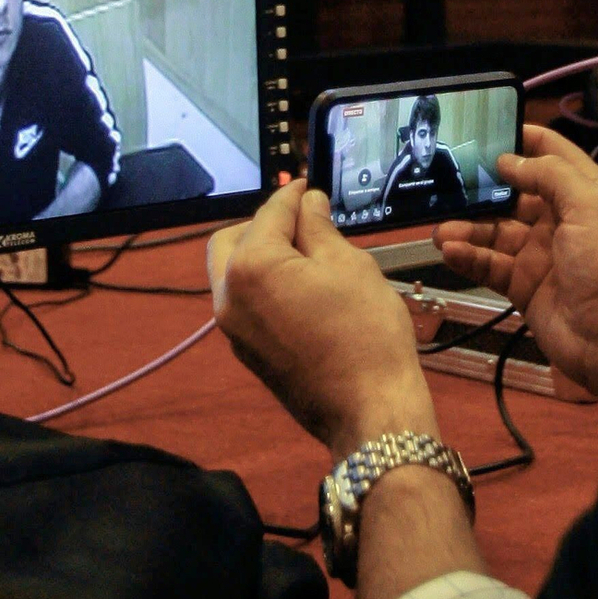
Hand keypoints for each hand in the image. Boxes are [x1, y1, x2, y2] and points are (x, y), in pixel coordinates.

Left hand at [209, 182, 437, 457]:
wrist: (369, 411)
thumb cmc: (365, 331)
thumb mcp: (349, 265)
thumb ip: (318, 228)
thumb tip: (307, 204)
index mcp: (250, 267)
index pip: (269, 213)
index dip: (294, 195)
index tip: (309, 187)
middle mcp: (228, 297)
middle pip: (233, 240)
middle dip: (264, 224)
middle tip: (305, 222)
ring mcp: (233, 330)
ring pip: (233, 273)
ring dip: (262, 255)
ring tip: (307, 254)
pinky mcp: (247, 352)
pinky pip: (244, 303)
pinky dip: (264, 285)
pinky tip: (301, 287)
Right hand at [433, 124, 597, 423]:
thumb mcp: (588, 206)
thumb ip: (549, 175)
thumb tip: (509, 160)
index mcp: (584, 193)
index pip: (551, 154)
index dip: (523, 139)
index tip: (487, 129)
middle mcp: (560, 219)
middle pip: (514, 193)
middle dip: (483, 187)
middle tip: (447, 179)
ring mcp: (539, 253)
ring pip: (495, 230)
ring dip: (467, 227)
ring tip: (440, 228)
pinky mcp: (522, 284)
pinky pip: (489, 263)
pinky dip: (467, 256)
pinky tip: (448, 250)